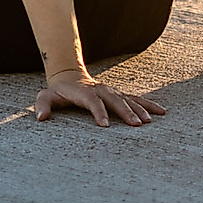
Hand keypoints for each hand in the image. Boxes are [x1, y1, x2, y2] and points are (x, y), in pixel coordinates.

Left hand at [33, 72, 166, 126]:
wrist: (70, 76)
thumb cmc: (58, 91)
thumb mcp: (45, 97)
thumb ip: (42, 106)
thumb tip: (41, 117)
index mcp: (84, 93)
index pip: (93, 102)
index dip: (99, 112)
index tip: (105, 126)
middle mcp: (101, 90)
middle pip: (115, 101)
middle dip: (126, 112)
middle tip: (136, 125)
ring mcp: (112, 91)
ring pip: (129, 99)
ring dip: (140, 110)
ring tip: (150, 122)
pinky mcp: (119, 94)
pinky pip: (136, 99)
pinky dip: (149, 105)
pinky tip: (161, 112)